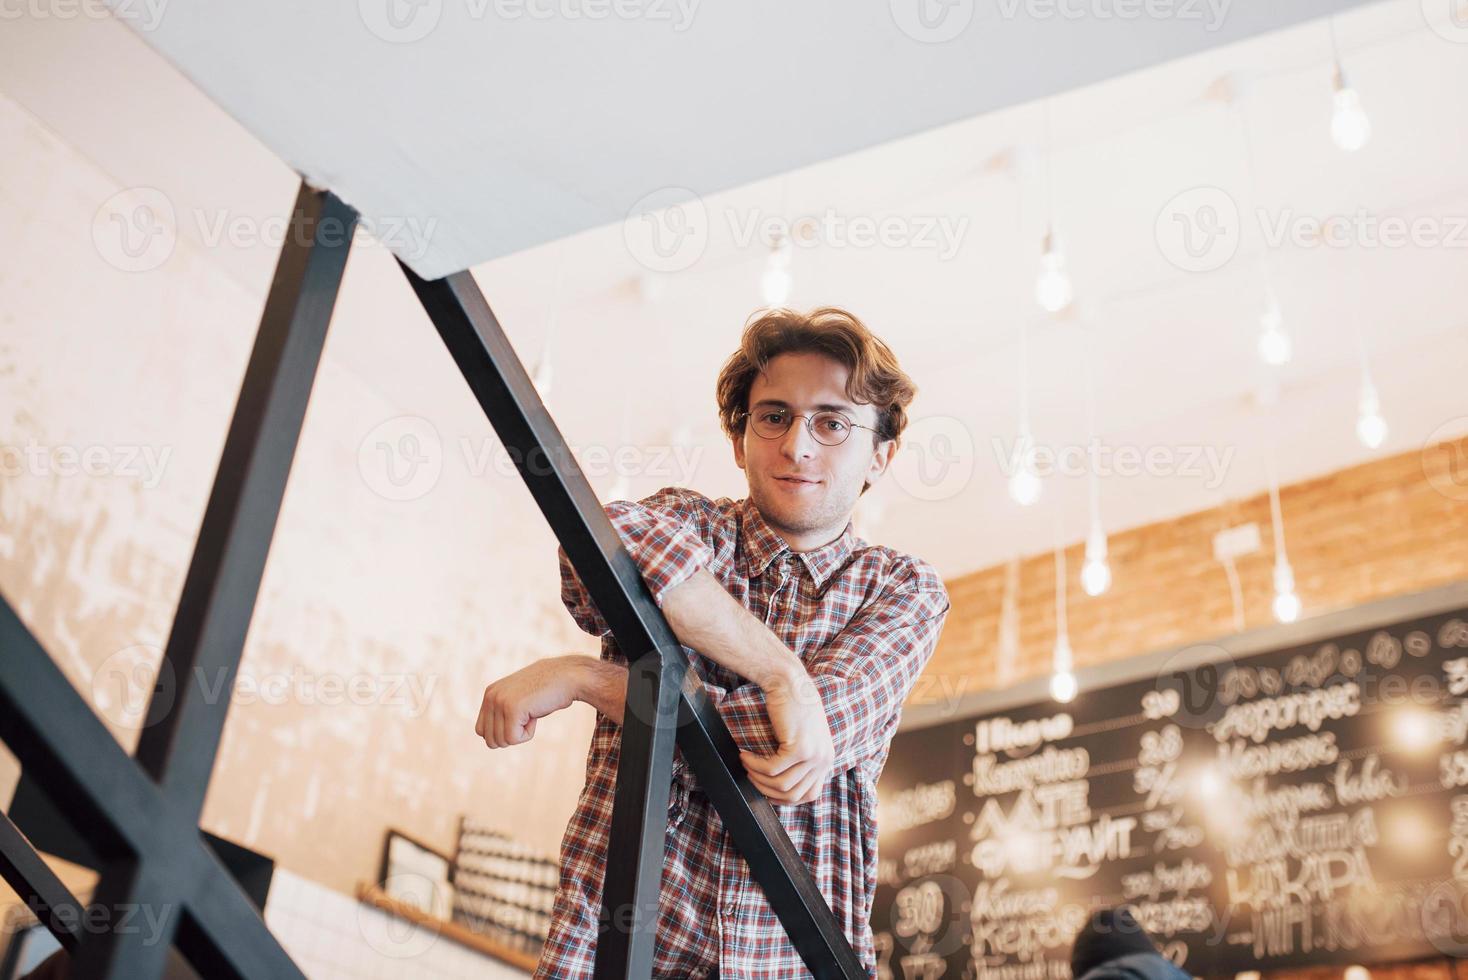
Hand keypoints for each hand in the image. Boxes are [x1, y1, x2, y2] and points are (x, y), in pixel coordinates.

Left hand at [475, 656, 581, 748]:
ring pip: (502, 741)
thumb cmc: (548, 690)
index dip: (502, 733)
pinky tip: (536, 714)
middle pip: (490, 740)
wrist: (568, 676)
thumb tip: (492, 741)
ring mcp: (500, 702)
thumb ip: (503, 712)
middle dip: (511, 736)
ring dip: (521, 733)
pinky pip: (514, 739)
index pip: (481, 730)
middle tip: (527, 716)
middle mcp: (491, 696)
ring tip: (532, 712)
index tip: (520, 719)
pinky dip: (529, 733)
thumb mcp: (519, 698)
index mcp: (490, 693)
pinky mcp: (512, 709)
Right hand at [739, 670, 834, 804]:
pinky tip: (744, 755)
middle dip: (766, 791)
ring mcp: (814, 755)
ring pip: (781, 785)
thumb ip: (799, 760)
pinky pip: (771, 769)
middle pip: (793, 795)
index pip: (809, 795)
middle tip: (750, 777)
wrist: (789, 681)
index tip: (766, 791)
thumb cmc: (791, 706)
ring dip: (758, 778)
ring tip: (745, 765)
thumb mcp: (803, 737)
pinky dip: (754, 765)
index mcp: (826, 759)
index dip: (785, 799)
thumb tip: (778, 788)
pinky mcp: (799, 748)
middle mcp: (824, 760)